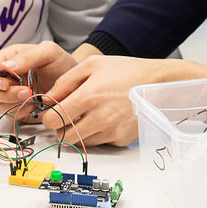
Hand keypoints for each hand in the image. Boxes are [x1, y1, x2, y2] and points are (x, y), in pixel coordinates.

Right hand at [0, 41, 78, 118]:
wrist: (75, 84)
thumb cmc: (62, 64)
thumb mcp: (49, 52)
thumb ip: (28, 57)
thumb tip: (6, 67)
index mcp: (7, 59)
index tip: (5, 84)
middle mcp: (4, 78)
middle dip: (4, 95)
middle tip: (27, 92)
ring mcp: (8, 96)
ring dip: (9, 105)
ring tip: (31, 99)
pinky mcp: (14, 110)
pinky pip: (6, 116)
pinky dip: (17, 113)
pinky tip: (32, 107)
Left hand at [38, 55, 206, 146]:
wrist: (159, 84)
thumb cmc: (126, 71)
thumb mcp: (92, 65)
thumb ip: (65, 81)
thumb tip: (47, 99)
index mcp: (89, 96)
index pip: (53, 120)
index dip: (47, 117)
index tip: (51, 113)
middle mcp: (100, 117)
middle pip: (63, 137)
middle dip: (60, 128)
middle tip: (66, 117)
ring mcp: (111, 131)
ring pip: (80, 142)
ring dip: (78, 132)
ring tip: (88, 115)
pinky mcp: (121, 140)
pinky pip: (98, 143)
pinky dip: (96, 134)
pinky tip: (104, 119)